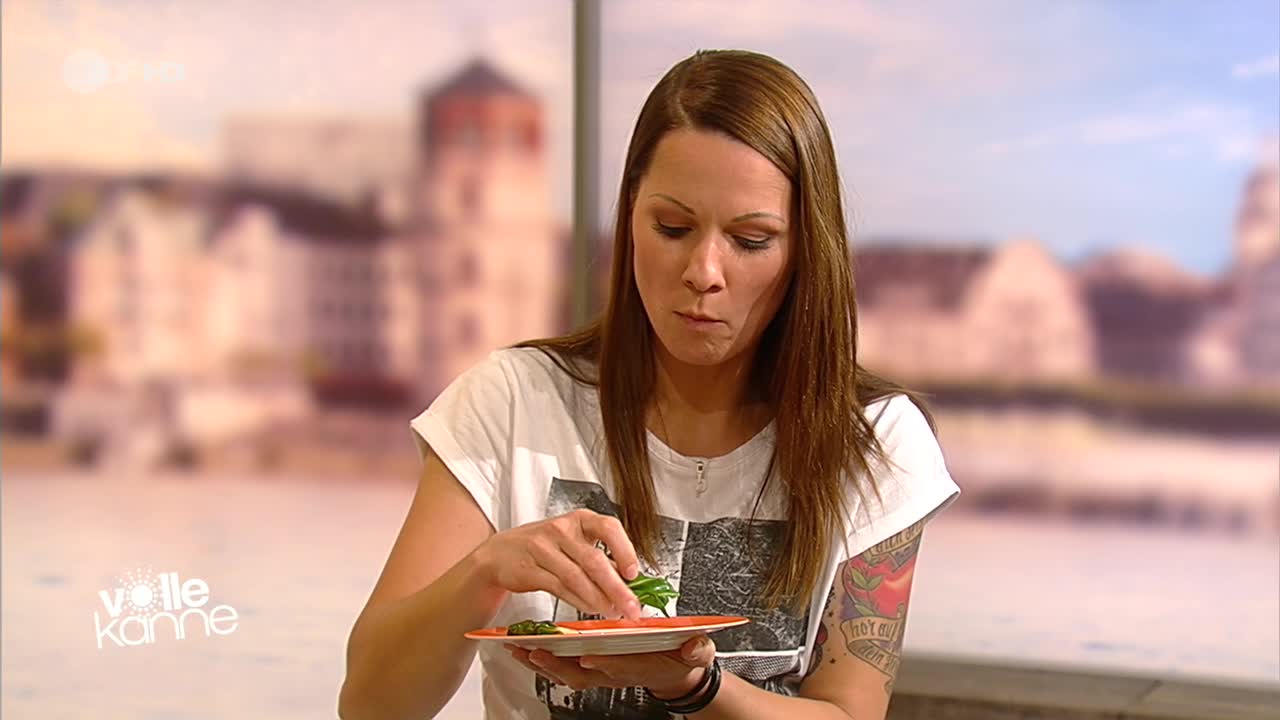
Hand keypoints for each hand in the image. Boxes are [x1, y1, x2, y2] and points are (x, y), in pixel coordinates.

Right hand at [471, 509, 642, 619]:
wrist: (500, 552)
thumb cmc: (544, 546)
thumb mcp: (573, 542)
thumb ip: (599, 557)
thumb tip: (628, 581)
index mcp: (579, 519)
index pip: (608, 528)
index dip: (624, 550)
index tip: (633, 573)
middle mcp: (562, 529)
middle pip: (594, 560)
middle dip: (617, 588)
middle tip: (631, 607)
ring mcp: (543, 547)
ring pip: (577, 577)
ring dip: (598, 599)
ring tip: (612, 612)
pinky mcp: (529, 568)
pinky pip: (559, 588)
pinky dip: (578, 601)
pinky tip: (590, 609)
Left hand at [505, 635, 716, 695]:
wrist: (676, 672)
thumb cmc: (680, 657)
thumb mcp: (697, 652)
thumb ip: (696, 650)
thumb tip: (696, 647)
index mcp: (638, 665)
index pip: (618, 666)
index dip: (604, 663)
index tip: (589, 655)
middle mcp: (614, 672)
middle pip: (581, 673)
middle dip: (557, 664)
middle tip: (535, 651)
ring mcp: (600, 673)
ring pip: (566, 673)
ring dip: (542, 663)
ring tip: (518, 648)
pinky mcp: (591, 669)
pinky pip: (562, 668)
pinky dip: (542, 661)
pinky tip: (524, 650)